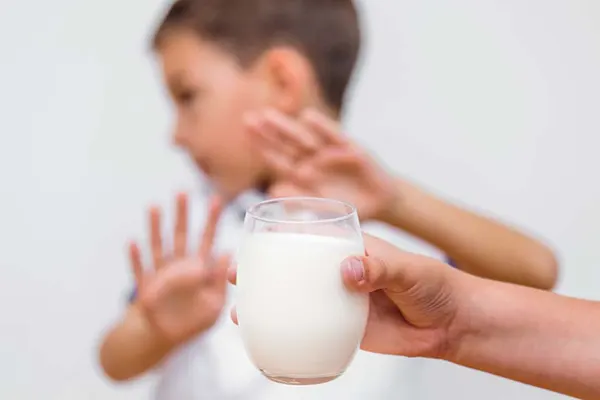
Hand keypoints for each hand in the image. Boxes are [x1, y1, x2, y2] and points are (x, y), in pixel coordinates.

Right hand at [129, 193, 228, 344]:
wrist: (163, 337)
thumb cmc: (192, 322)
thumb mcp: (215, 305)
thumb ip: (220, 280)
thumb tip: (228, 253)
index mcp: (199, 268)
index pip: (207, 240)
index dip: (212, 221)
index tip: (216, 200)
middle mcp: (178, 266)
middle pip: (180, 235)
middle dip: (182, 214)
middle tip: (183, 192)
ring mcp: (160, 274)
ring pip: (158, 246)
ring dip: (155, 227)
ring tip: (154, 207)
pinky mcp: (145, 288)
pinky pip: (139, 271)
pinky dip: (136, 258)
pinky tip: (133, 243)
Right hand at [228, 234, 462, 358]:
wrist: (450, 323)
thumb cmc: (433, 284)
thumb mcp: (407, 270)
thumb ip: (378, 269)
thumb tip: (347, 272)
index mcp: (350, 248)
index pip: (306, 238)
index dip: (276, 239)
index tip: (252, 245)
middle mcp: (337, 273)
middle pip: (291, 269)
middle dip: (260, 273)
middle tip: (235, 279)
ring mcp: (338, 301)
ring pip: (295, 300)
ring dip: (267, 304)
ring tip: (241, 313)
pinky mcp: (344, 327)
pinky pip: (312, 327)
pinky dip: (290, 331)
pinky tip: (270, 338)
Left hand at [245, 108, 398, 220]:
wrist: (381, 203)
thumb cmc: (348, 208)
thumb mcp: (322, 210)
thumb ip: (299, 200)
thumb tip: (272, 191)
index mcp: (303, 176)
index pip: (278, 159)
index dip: (262, 146)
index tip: (246, 133)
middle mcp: (313, 160)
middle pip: (287, 144)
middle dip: (268, 132)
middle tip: (248, 119)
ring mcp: (330, 153)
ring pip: (305, 138)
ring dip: (287, 127)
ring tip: (268, 116)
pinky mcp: (351, 148)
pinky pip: (334, 137)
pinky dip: (322, 127)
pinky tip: (307, 117)